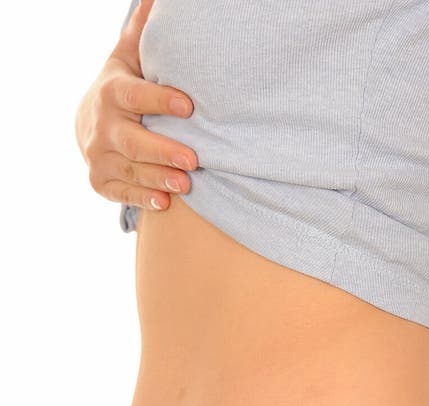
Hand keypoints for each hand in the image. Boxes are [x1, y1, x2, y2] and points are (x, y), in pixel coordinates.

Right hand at [75, 0, 198, 213]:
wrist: (88, 123)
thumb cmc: (123, 89)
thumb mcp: (128, 59)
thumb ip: (143, 34)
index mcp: (113, 92)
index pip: (136, 97)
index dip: (161, 101)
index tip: (189, 106)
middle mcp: (102, 126)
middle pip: (133, 142)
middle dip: (162, 151)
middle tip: (193, 159)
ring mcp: (99, 156)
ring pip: (130, 170)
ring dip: (158, 179)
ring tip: (186, 185)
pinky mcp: (100, 182)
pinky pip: (122, 192)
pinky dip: (143, 198)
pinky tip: (164, 202)